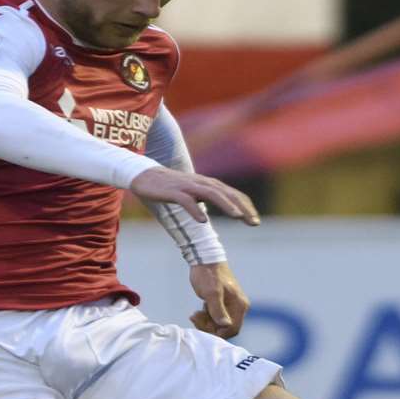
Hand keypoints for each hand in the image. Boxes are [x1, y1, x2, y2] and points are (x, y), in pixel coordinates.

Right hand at [128, 166, 259, 225]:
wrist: (144, 176)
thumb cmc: (168, 186)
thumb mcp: (191, 192)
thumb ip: (204, 198)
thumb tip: (215, 210)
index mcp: (207, 184)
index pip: (232, 194)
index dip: (246, 206)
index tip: (255, 221)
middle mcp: (201, 183)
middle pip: (227, 193)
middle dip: (243, 207)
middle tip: (255, 223)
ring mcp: (187, 186)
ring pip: (211, 194)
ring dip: (226, 205)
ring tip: (237, 217)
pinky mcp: (173, 192)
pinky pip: (186, 201)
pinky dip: (195, 210)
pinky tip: (202, 221)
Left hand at [188, 261, 248, 338]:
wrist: (203, 259)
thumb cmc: (208, 274)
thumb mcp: (212, 293)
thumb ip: (218, 310)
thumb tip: (225, 325)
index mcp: (239, 305)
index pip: (233, 329)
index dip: (218, 332)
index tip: (203, 327)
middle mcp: (238, 307)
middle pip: (226, 328)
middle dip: (210, 327)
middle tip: (195, 318)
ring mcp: (230, 305)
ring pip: (219, 323)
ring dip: (206, 322)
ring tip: (194, 314)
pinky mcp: (222, 303)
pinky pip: (215, 317)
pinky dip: (206, 317)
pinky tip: (197, 312)